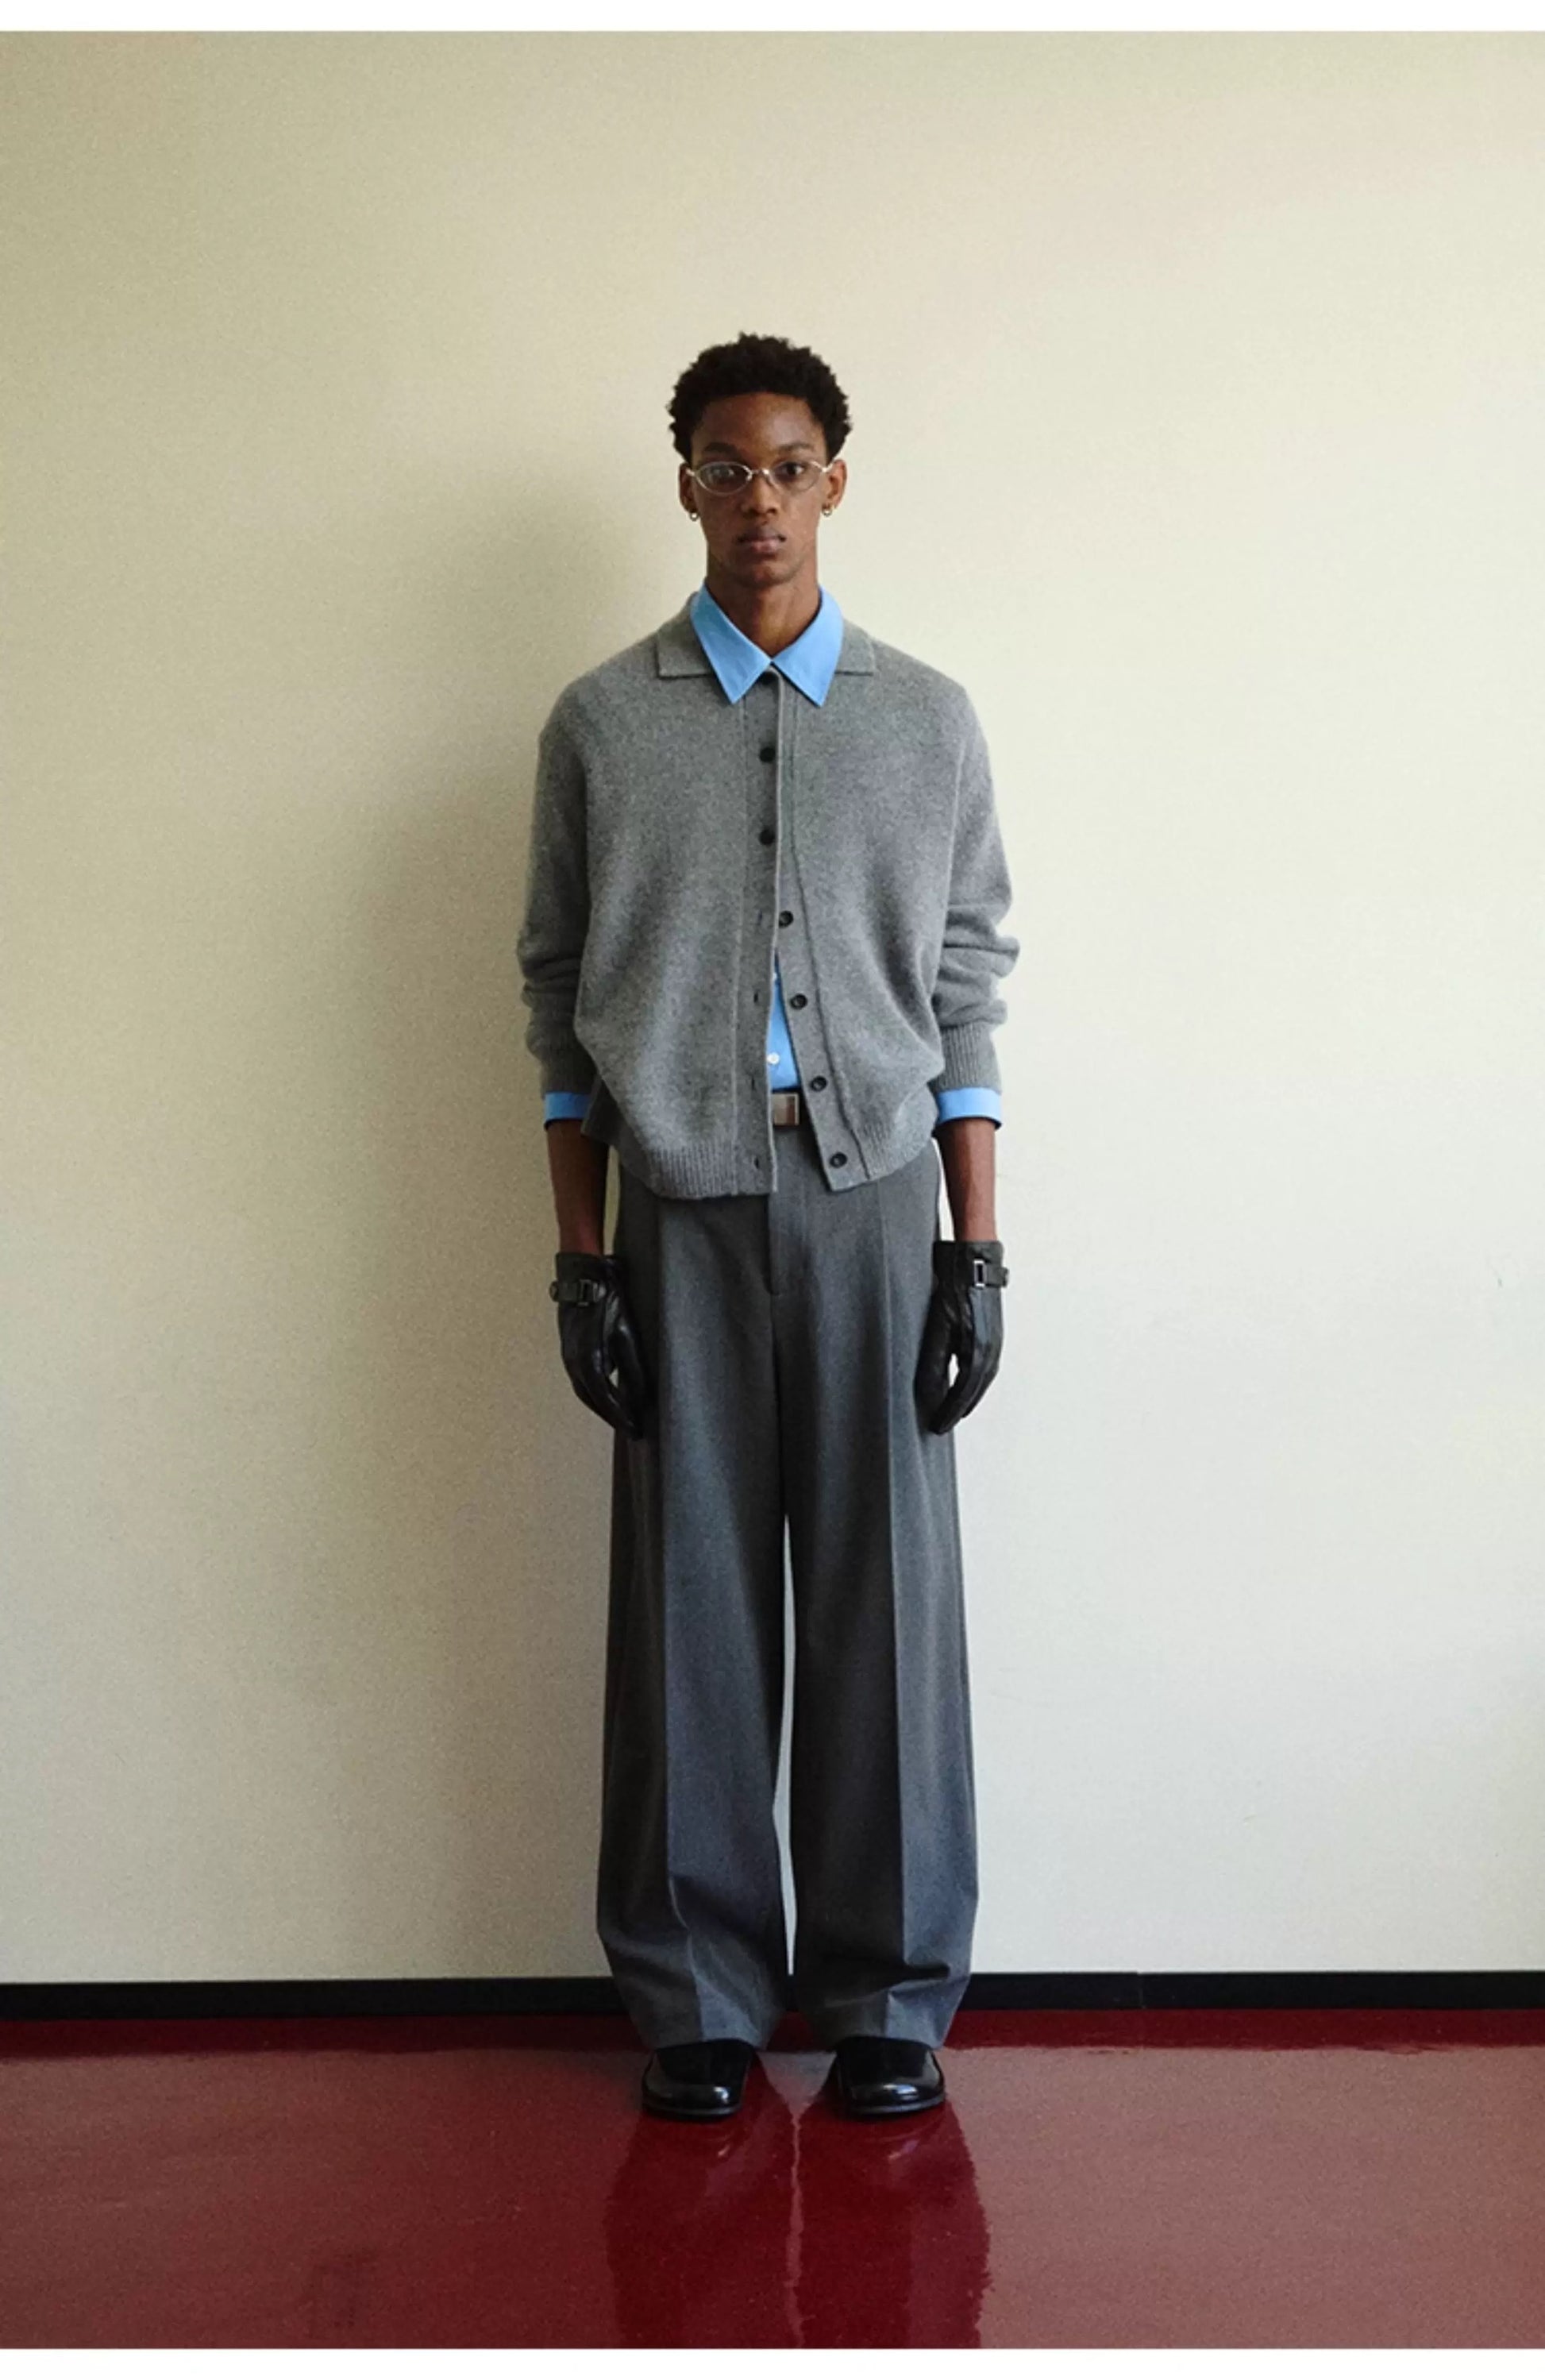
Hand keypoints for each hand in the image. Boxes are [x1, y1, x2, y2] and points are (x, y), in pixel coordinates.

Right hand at [549, 1252, 649, 1437]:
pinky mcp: (570, 1347)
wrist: (584, 1276)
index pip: (607, 1402)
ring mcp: (568, 1356)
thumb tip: (642, 1397)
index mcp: (588, 1364)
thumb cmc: (608, 1302)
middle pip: (592, 1401)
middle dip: (611, 1416)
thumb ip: (634, 1369)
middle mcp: (573, 1364)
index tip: (637, 1432)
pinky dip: (595, 1388)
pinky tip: (609, 1387)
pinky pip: (581, 1377)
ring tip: (621, 1413)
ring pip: (584, 1390)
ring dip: (602, 1403)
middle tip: (630, 1427)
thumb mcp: (627, 1335)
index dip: (623, 1419)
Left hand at [915, 1239, 1008, 1433]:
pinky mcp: (993, 1334)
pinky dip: (973, 1381)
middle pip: (975, 1391)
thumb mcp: (938, 1325)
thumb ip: (934, 1361)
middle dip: (958, 1409)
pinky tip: (962, 1382)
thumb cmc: (955, 1288)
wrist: (974, 1261)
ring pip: (981, 1381)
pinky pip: (984, 1367)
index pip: (962, 1394)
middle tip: (941, 1424)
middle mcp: (992, 1352)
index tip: (936, 1428)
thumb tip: (929, 1392)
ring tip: (952, 1409)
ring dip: (968, 1397)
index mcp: (978, 1353)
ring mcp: (995, 1343)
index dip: (948, 1412)